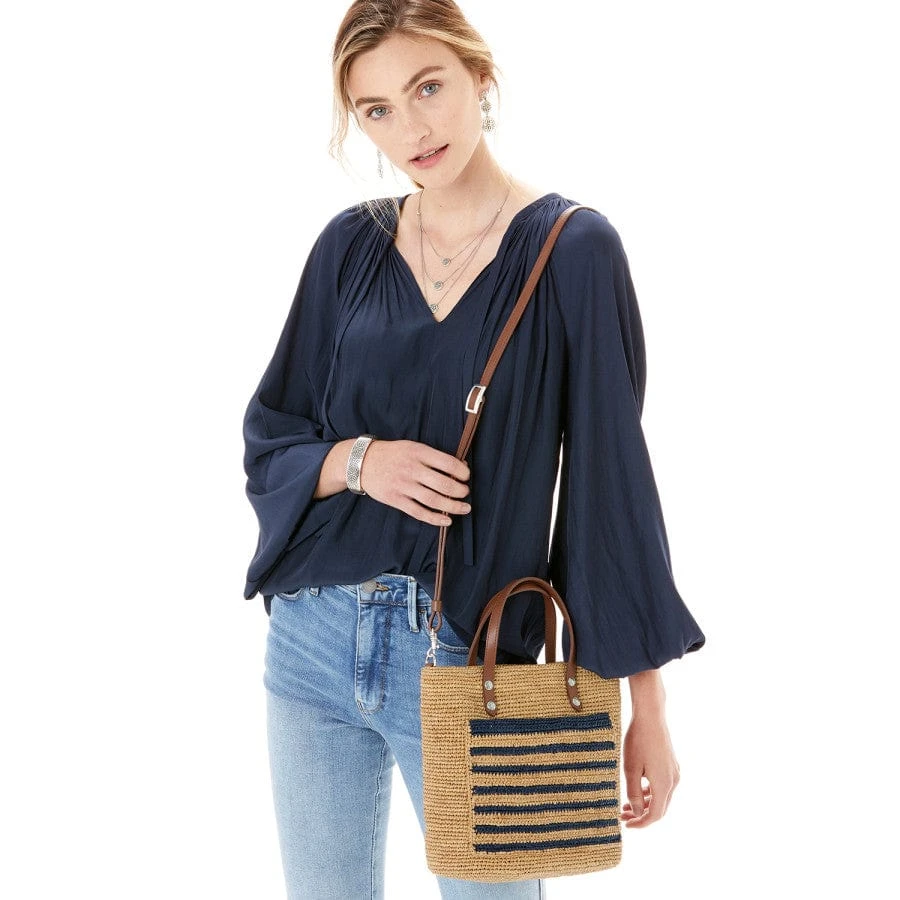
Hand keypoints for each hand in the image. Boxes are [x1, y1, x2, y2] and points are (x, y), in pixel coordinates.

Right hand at [360, 439, 471, 526]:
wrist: (362, 462)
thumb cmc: (393, 454)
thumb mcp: (412, 447)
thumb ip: (434, 457)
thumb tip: (461, 467)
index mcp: (418, 452)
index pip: (447, 462)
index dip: (462, 472)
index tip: (466, 476)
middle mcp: (411, 469)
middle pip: (443, 484)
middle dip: (460, 491)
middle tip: (465, 493)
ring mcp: (403, 486)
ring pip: (433, 500)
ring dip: (452, 506)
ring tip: (464, 508)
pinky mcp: (395, 500)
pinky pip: (418, 512)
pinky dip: (435, 518)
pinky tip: (447, 520)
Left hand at [619, 709, 680, 827]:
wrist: (651, 716)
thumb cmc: (638, 741)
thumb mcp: (630, 769)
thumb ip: (633, 793)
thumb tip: (637, 812)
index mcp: (664, 785)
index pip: (655, 815)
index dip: (641, 823)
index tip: (626, 825)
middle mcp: (673, 781)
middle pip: (660, 808)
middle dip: (642, 815)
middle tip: (623, 816)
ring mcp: (674, 772)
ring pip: (661, 797)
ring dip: (645, 804)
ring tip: (626, 805)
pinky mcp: (672, 764)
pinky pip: (662, 786)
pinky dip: (650, 792)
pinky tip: (637, 790)